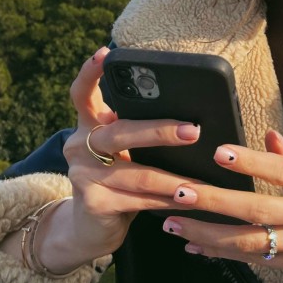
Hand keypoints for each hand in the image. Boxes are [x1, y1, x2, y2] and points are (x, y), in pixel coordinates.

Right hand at [35, 48, 202, 270]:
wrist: (89, 229)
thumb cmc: (119, 180)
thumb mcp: (125, 151)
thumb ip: (140, 132)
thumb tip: (191, 121)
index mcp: (89, 125)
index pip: (82, 93)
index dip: (91, 72)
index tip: (105, 53)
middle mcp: (79, 146)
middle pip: (120, 132)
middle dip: (160, 132)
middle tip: (192, 131)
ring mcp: (82, 175)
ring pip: (137, 173)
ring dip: (175, 178)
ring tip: (203, 180)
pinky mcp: (93, 203)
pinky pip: (139, 200)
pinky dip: (168, 201)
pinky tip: (190, 201)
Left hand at [162, 129, 282, 282]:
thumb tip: (266, 134)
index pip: (282, 171)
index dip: (251, 162)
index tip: (219, 151)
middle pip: (257, 210)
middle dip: (214, 202)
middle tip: (179, 192)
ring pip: (247, 242)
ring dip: (206, 233)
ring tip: (173, 222)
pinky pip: (250, 259)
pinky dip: (219, 251)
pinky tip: (193, 243)